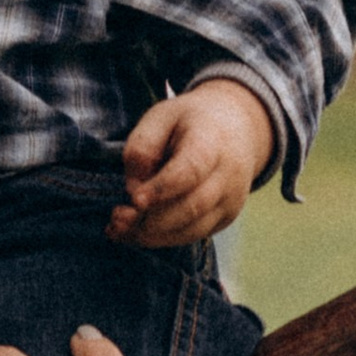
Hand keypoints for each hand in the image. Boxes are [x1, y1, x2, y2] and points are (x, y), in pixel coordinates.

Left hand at [110, 76, 273, 247]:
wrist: (238, 128)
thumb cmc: (191, 122)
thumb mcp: (161, 116)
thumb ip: (142, 147)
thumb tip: (134, 189)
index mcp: (212, 141)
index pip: (191, 170)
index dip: (162, 189)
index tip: (134, 200)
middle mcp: (229, 174)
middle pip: (192, 207)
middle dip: (151, 220)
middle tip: (117, 218)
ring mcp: (231, 200)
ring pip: (191, 229)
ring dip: (152, 235)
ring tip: (119, 229)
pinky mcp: (226, 218)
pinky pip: (192, 235)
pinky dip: (162, 239)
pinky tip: (135, 233)